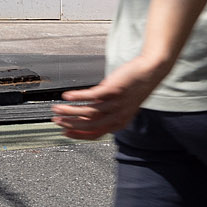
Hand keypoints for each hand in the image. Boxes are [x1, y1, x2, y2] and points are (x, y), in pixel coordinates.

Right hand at [51, 55, 169, 141]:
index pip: (95, 134)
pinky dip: (77, 96)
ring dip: (69, 111)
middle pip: (89, 125)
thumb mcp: (122, 105)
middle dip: (70, 124)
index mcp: (119, 123)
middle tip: (57, 121)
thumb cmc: (135, 87)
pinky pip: (91, 96)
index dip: (77, 135)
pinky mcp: (113, 89)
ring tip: (57, 108)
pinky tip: (67, 95)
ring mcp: (115, 103)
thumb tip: (85, 114)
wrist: (150, 72)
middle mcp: (117, 116)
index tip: (64, 133)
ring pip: (88, 111)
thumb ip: (106, 112)